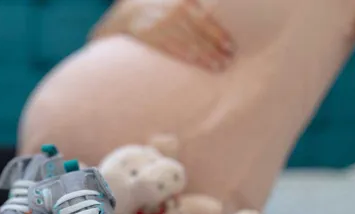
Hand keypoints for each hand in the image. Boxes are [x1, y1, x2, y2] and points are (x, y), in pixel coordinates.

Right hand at [90, 0, 234, 71]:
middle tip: (228, 60)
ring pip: (190, 43)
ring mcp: (162, 25)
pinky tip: (201, 64)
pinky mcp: (151, 37)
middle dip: (216, 48)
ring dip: (206, 56)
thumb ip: (191, 5)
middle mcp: (173, 12)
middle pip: (200, 33)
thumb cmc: (154, 9)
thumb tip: (213, 13)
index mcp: (182, 2)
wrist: (124, 14)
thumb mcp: (172, 1)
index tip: (231, 46)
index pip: (205, 20)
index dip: (220, 34)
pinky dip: (190, 58)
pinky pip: (174, 49)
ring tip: (218, 66)